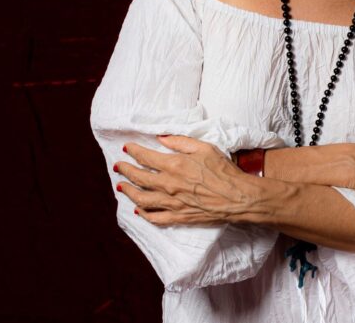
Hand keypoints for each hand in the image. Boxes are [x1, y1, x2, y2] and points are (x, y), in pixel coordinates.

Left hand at [114, 135, 257, 226]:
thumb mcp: (204, 147)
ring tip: (121, 187)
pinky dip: (143, 213)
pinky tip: (138, 209)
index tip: (126, 148)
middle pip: (138, 178)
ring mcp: (171, 203)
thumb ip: (180, 142)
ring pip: (141, 199)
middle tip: (118, 166)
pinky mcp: (177, 216)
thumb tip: (161, 138)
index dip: (133, 152)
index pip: (145, 157)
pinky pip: (154, 217)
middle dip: (125, 170)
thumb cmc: (223, 170)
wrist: (236, 197)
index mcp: (173, 165)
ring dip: (128, 192)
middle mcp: (168, 184)